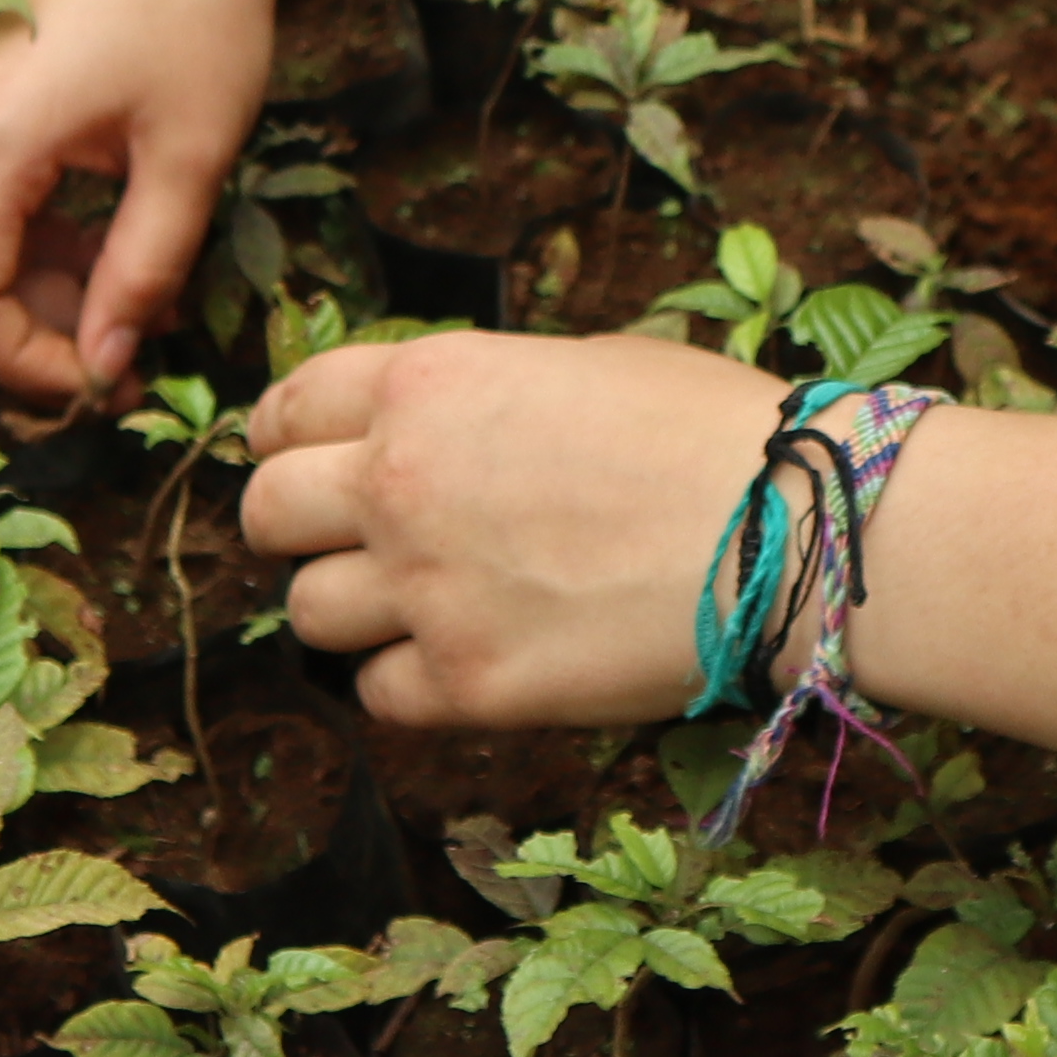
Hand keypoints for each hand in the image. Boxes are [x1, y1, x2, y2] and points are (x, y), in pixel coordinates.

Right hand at [0, 0, 290, 399]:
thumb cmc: (202, 10)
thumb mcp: (189, 158)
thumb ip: (142, 273)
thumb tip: (104, 368)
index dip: (22, 362)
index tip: (103, 385)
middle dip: (34, 332)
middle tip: (125, 360)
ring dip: (45, 286)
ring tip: (136, 306)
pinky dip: (45, 235)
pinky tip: (116, 245)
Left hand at [238, 332, 786, 727]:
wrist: (788, 532)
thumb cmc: (708, 430)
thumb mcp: (581, 364)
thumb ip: (482, 396)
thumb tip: (449, 427)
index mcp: (428, 383)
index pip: (289, 407)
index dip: (287, 435)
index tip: (301, 457)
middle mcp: (401, 481)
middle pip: (268, 513)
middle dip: (296, 526)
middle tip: (346, 539)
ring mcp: (426, 588)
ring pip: (308, 612)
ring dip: (353, 609)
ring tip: (420, 604)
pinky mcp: (467, 683)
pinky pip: (377, 693)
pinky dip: (408, 681)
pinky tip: (465, 656)